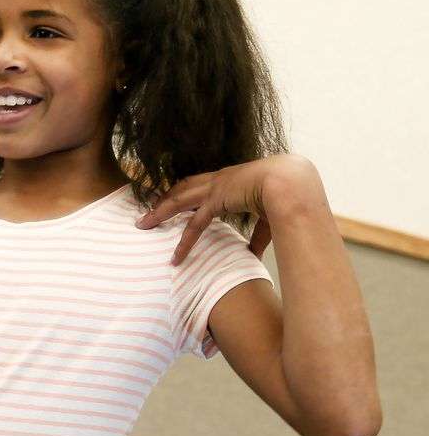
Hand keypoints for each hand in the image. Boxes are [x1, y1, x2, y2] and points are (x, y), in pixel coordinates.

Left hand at [134, 154, 313, 265]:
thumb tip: (254, 254)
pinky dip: (184, 242)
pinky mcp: (216, 201)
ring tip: (143, 225)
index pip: (199, 183)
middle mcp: (219, 180)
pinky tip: (176, 257)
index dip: (184, 191)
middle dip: (163, 199)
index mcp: (231, 178)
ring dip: (159, 213)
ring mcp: (215, 188)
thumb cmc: (288, 193)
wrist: (291, 182)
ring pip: (178, 201)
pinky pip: (194, 225)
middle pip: (181, 188)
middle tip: (147, 211)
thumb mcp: (270, 215)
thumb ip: (258, 235)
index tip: (170, 198)